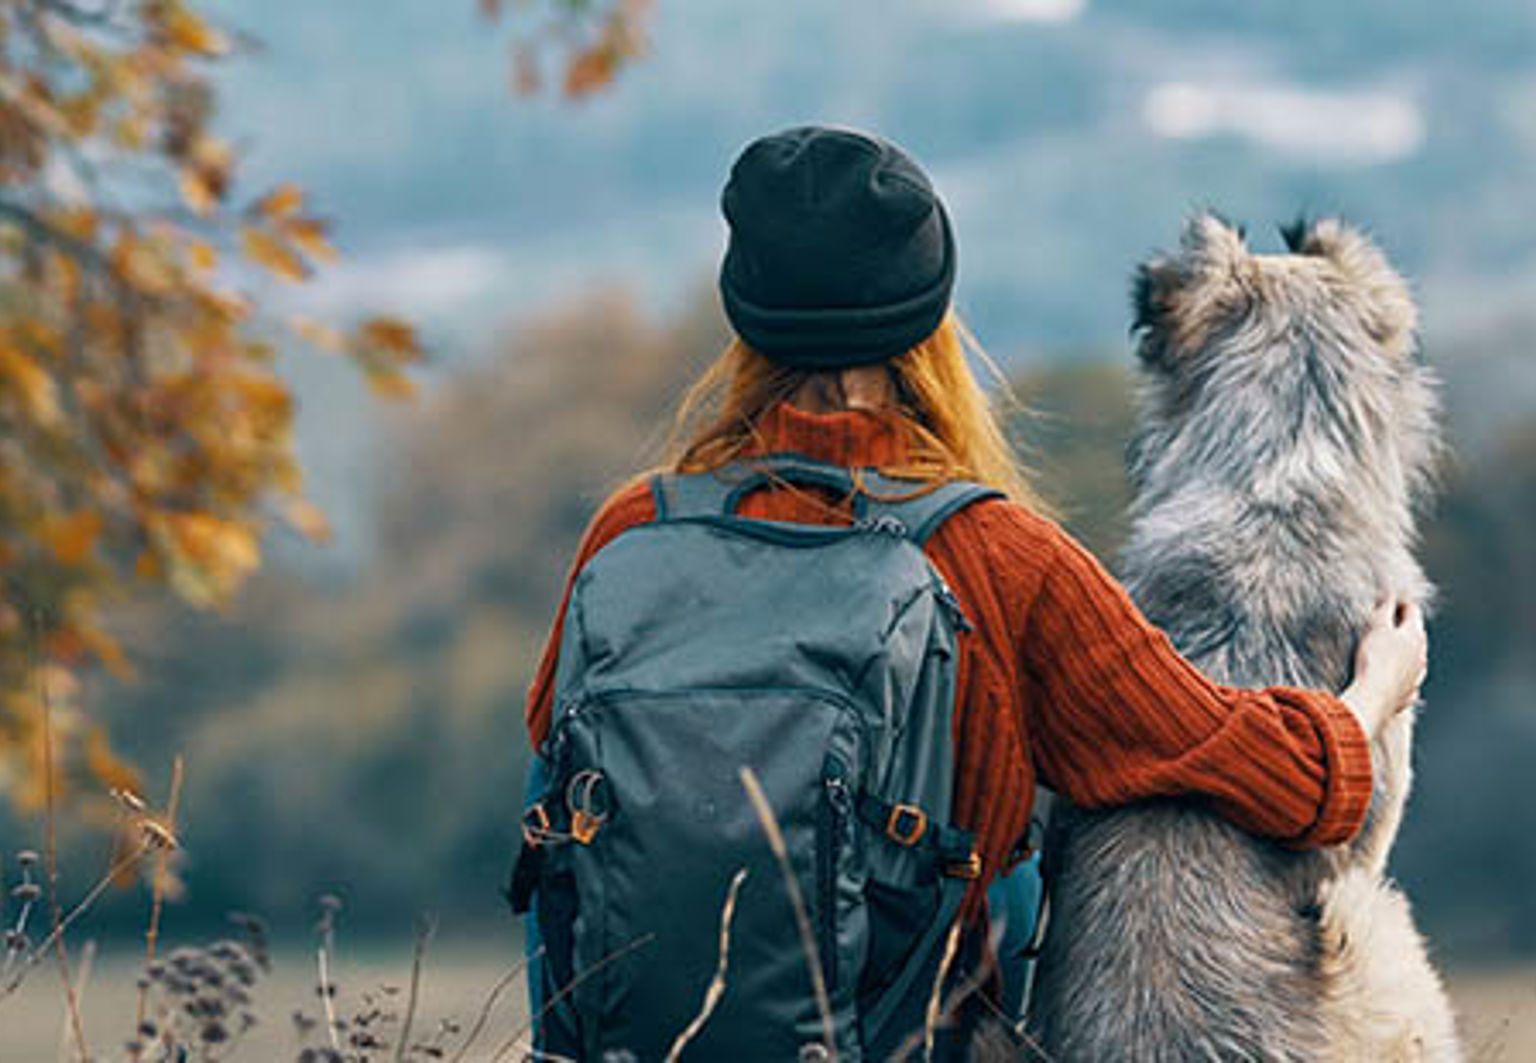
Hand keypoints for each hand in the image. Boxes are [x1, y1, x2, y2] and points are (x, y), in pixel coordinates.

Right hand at [1341, 596, 1427, 737]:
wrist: (1374, 697)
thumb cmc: (1375, 660)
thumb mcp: (1376, 628)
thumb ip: (1384, 609)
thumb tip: (1391, 595)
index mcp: (1415, 636)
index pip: (1413, 611)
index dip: (1401, 602)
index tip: (1392, 599)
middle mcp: (1421, 655)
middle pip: (1416, 635)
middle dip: (1403, 627)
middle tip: (1388, 622)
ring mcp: (1416, 676)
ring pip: (1414, 659)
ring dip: (1404, 652)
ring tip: (1389, 650)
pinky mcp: (1408, 693)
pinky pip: (1407, 680)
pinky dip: (1401, 675)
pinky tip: (1391, 676)